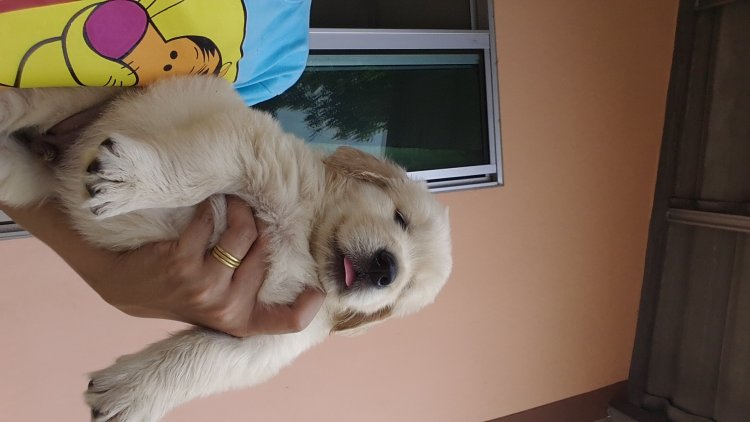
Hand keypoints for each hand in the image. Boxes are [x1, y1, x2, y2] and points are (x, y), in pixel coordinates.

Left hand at [101, 197, 325, 336]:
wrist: (125, 286)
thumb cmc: (181, 288)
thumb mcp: (218, 301)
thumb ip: (250, 285)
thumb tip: (289, 249)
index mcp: (241, 320)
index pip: (286, 322)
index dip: (308, 306)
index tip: (317, 289)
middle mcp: (226, 308)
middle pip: (265, 251)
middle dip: (261, 223)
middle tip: (251, 210)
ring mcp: (204, 287)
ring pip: (243, 233)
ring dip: (238, 208)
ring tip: (231, 201)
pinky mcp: (181, 264)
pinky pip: (210, 222)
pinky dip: (209, 205)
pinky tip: (206, 203)